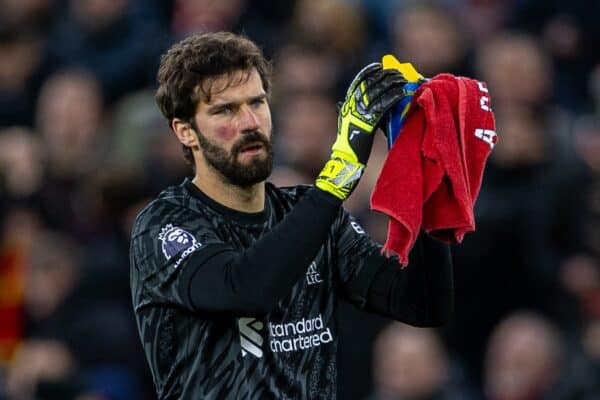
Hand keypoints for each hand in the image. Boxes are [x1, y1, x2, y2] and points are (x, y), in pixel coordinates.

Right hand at [316, 63, 406, 199]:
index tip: (380, 66)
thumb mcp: (347, 121)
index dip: (369, 72)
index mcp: (347, 103)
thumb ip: (351, 110)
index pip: (358, 81)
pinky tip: (402, 93)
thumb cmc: (349, 143)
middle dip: (385, 76)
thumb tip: (355, 101)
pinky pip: (383, 106)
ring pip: (377, 92)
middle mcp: (351, 105)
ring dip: (392, 84)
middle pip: (370, 84)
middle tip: (397, 73)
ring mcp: (358, 114)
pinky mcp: (367, 123)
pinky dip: (393, 98)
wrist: (347, 159)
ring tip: (402, 80)